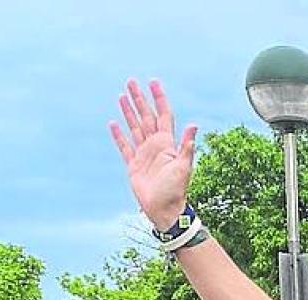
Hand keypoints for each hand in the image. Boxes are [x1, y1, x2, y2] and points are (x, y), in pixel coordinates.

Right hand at [108, 79, 196, 230]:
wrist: (164, 210)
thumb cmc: (176, 191)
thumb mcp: (184, 167)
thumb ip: (186, 146)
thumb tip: (193, 125)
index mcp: (167, 144)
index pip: (162, 115)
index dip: (158, 98)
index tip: (153, 82)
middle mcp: (155, 146)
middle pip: (145, 116)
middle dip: (139, 99)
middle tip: (131, 81)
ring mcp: (143, 154)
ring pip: (134, 127)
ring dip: (129, 112)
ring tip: (122, 95)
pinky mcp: (133, 165)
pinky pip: (124, 146)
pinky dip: (118, 135)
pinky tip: (114, 123)